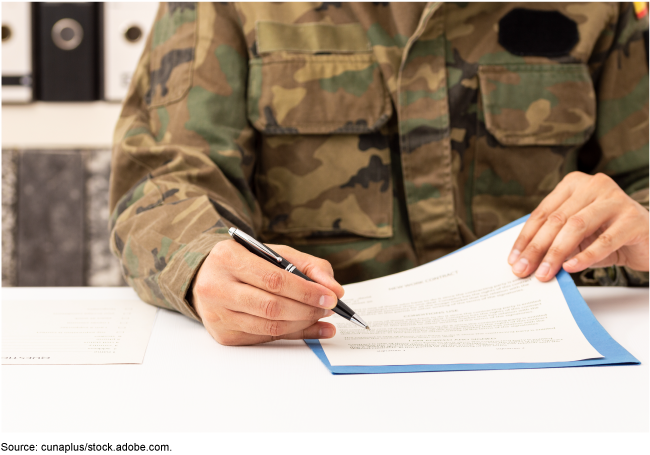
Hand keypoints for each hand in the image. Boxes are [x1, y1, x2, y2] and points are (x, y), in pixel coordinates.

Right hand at [192, 240, 343, 345]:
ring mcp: (217, 315)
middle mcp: (217, 287)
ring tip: (321, 316)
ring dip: (303, 324)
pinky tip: (310, 328)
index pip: (274, 280)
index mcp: (228, 258)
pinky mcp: (224, 335)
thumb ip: (308, 265)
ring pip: (270, 326)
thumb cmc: (246, 263)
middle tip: (328, 308)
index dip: (306, 291)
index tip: (331, 296)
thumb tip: (334, 288)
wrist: (207, 277)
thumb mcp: (274, 253)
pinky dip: (293, 334)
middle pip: (272, 306)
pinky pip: (265, 338)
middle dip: (307, 309)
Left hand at [508, 172, 648, 280]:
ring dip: (556, 252)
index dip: (526, 238)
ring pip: (577, 226)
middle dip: (537, 248)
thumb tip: (526, 260)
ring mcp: (616, 199)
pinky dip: (585, 256)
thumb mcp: (577, 236)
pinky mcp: (634, 219)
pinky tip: (571, 268)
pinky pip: (605, 240)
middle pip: (557, 219)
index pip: (543, 212)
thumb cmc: (608, 235)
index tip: (513, 260)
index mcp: (574, 185)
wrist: (649, 242)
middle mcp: (594, 186)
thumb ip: (554, 240)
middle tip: (523, 270)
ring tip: (544, 273)